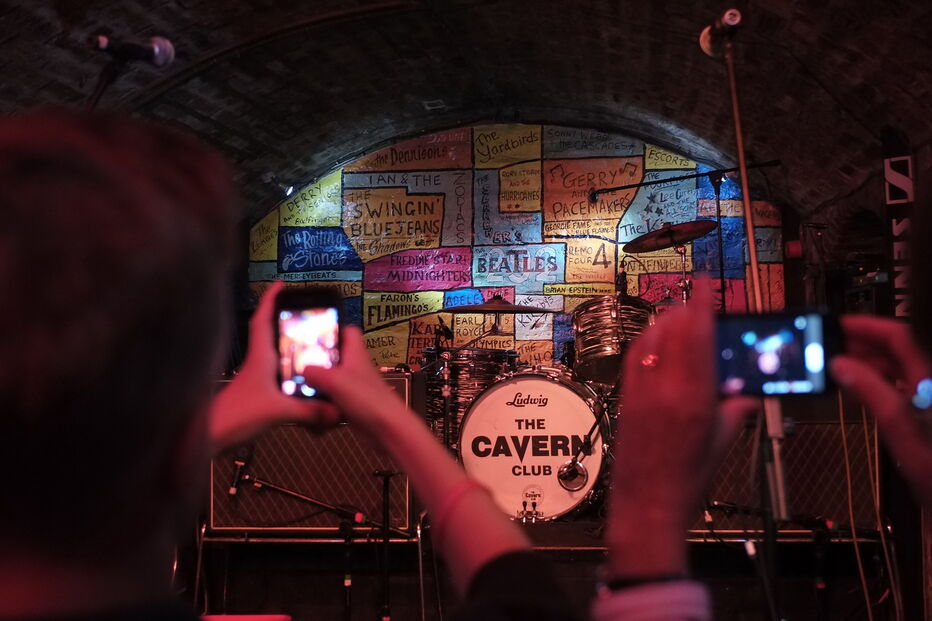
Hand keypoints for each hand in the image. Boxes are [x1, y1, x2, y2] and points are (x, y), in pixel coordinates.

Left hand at [209, 281, 338, 450]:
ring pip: (276, 358)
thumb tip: (336, 411)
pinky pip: (278, 380)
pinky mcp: (256, 396)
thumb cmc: (236, 415)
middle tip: (307, 317)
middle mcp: (257, 364)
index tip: (281, 285)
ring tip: (313, 349)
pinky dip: (292, 379)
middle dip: (286, 323)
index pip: (262, 320)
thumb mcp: (278, 412)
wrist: (210, 437)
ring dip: (291, 351)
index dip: (271, 300)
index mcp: (260, 357)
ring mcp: (256, 380)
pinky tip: (305, 387)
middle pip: (271, 335)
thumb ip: (309, 411)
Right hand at [301, 324, 413, 434]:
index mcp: (355, 355)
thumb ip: (314, 372)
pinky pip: (330, 406)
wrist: (387, 430)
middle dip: (315, 369)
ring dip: (316, 395)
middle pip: (331, 361)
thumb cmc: (373, 402)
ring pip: (327, 386)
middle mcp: (354, 370)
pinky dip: (323, 413)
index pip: (348, 332)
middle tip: (302, 374)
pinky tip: (319, 419)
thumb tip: (303, 371)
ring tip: (308, 401)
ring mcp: (352, 389)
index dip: (333, 329)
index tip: (314, 334)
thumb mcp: (335, 381)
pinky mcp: (350, 407)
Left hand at [606, 282, 757, 575]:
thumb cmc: (687, 482)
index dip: (700, 304)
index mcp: (693, 398)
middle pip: (671, 330)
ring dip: (664, 322)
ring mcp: (639, 392)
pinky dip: (646, 342)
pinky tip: (654, 340)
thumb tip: (746, 393)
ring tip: (679, 316)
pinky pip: (633, 358)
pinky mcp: (624, 400)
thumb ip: (735, 411)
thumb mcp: (721, 444)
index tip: (705, 282)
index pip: (697, 336)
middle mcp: (663, 389)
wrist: (646, 507)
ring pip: (648, 340)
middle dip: (685, 310)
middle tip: (698, 301)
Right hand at [830, 315, 931, 505]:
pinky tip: (854, 390)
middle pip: (894, 351)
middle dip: (859, 344)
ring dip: (863, 364)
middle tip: (827, 346)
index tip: (837, 325)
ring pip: (892, 370)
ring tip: (833, 366)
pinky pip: (893, 389)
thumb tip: (842, 365)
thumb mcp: (904, 434)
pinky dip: (870, 383)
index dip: (867, 326)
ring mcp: (924, 401)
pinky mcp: (920, 417)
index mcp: (928, 382)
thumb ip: (875, 396)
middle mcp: (927, 386)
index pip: (898, 337)